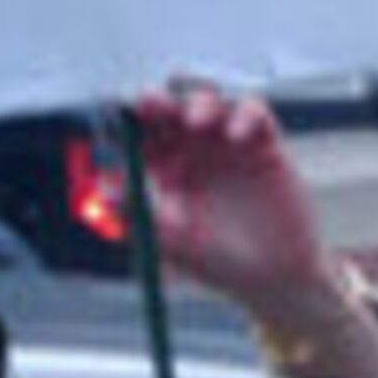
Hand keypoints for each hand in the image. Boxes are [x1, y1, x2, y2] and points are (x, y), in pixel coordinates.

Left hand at [123, 80, 327, 312]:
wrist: (272, 277)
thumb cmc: (217, 263)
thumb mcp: (172, 243)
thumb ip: (142, 217)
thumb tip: (106, 193)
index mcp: (166, 167)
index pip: (141, 133)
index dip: (128, 121)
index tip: (120, 118)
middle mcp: (195, 149)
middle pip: (171, 108)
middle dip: (160, 100)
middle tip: (152, 103)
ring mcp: (230, 143)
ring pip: (210, 100)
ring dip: (200, 102)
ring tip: (197, 121)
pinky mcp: (266, 144)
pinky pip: (254, 112)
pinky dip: (244, 114)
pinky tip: (236, 136)